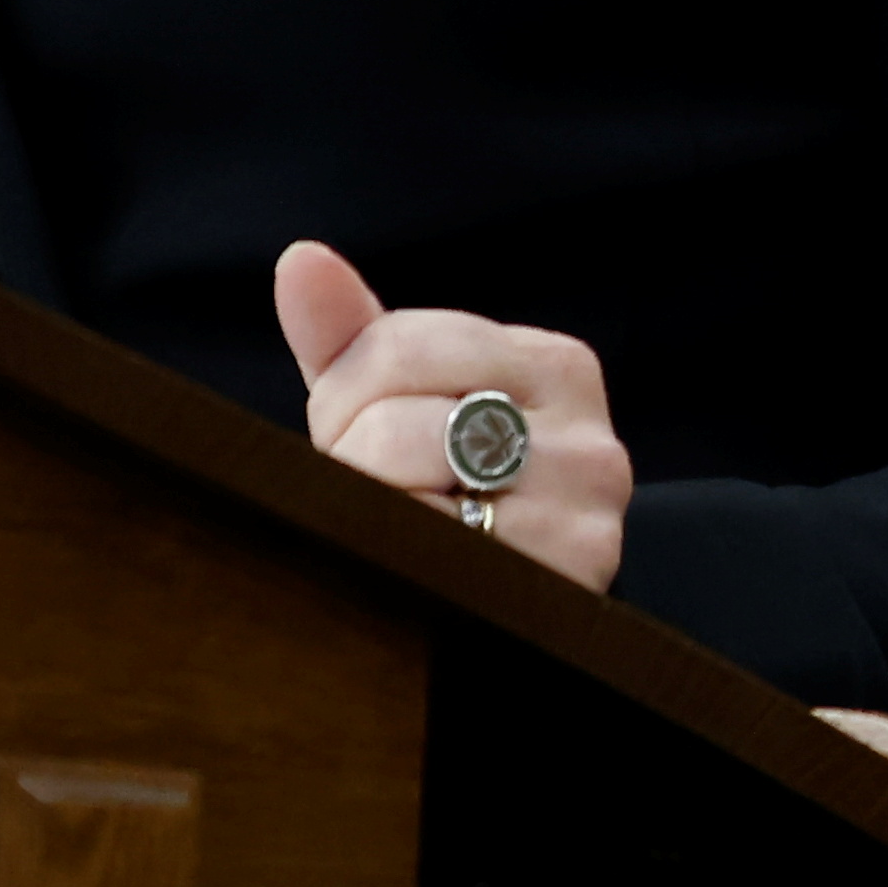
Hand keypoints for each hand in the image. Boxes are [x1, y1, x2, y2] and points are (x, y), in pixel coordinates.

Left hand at [272, 239, 633, 593]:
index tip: (361, 441)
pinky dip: (400, 572)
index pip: (397, 346)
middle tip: (378, 502)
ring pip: (406, 496)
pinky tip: (418, 576)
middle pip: (394, 422)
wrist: (525, 627)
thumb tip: (300, 259)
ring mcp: (583, 512)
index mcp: (554, 366)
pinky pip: (435, 562)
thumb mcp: (407, 408)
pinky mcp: (567, 577)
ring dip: (371, 525)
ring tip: (400, 539)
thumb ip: (354, 338)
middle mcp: (587, 433)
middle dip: (353, 467)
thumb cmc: (456, 501)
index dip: (345, 401)